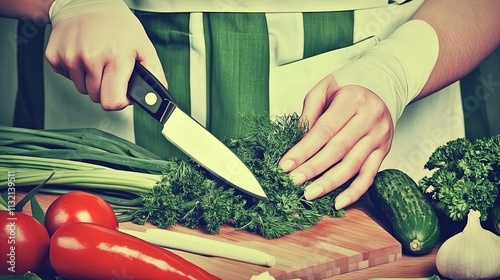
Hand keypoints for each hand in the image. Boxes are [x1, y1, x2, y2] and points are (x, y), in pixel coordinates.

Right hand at [45, 1, 166, 110]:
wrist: (87, 3)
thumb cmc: (117, 24)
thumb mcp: (143, 46)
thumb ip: (153, 73)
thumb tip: (155, 96)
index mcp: (115, 57)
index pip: (112, 102)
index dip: (119, 102)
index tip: (122, 94)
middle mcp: (90, 57)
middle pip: (97, 97)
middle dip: (106, 88)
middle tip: (110, 70)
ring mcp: (70, 57)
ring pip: (82, 89)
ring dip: (91, 80)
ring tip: (98, 60)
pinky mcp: (54, 56)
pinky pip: (68, 78)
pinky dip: (77, 71)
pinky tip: (84, 55)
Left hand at [278, 74, 393, 208]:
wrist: (381, 86)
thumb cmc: (347, 90)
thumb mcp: (325, 89)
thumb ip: (310, 111)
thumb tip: (297, 139)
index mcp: (352, 101)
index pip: (323, 130)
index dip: (303, 150)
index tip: (286, 165)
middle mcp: (369, 119)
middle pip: (337, 150)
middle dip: (313, 168)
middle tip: (293, 182)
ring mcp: (379, 137)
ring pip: (352, 165)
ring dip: (329, 183)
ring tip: (310, 194)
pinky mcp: (384, 151)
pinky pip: (369, 175)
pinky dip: (355, 191)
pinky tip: (339, 202)